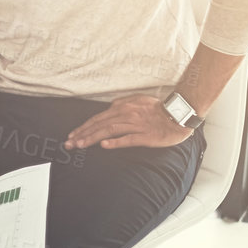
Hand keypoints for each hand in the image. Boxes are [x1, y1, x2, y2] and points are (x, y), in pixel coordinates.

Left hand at [64, 94, 193, 150]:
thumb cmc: (158, 109)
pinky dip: (115, 142)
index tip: (72, 135)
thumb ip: (122, 105)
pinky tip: (104, 146)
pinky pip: (128, 138)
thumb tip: (109, 109)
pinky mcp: (145, 135)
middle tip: (69, 144)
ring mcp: (136, 125)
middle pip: (100, 124)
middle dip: (82, 134)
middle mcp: (126, 114)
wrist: (178, 114)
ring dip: (93, 138)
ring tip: (80, 145)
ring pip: (109, 131)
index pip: (98, 118)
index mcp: (122, 107)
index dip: (84, 127)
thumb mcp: (137, 101)